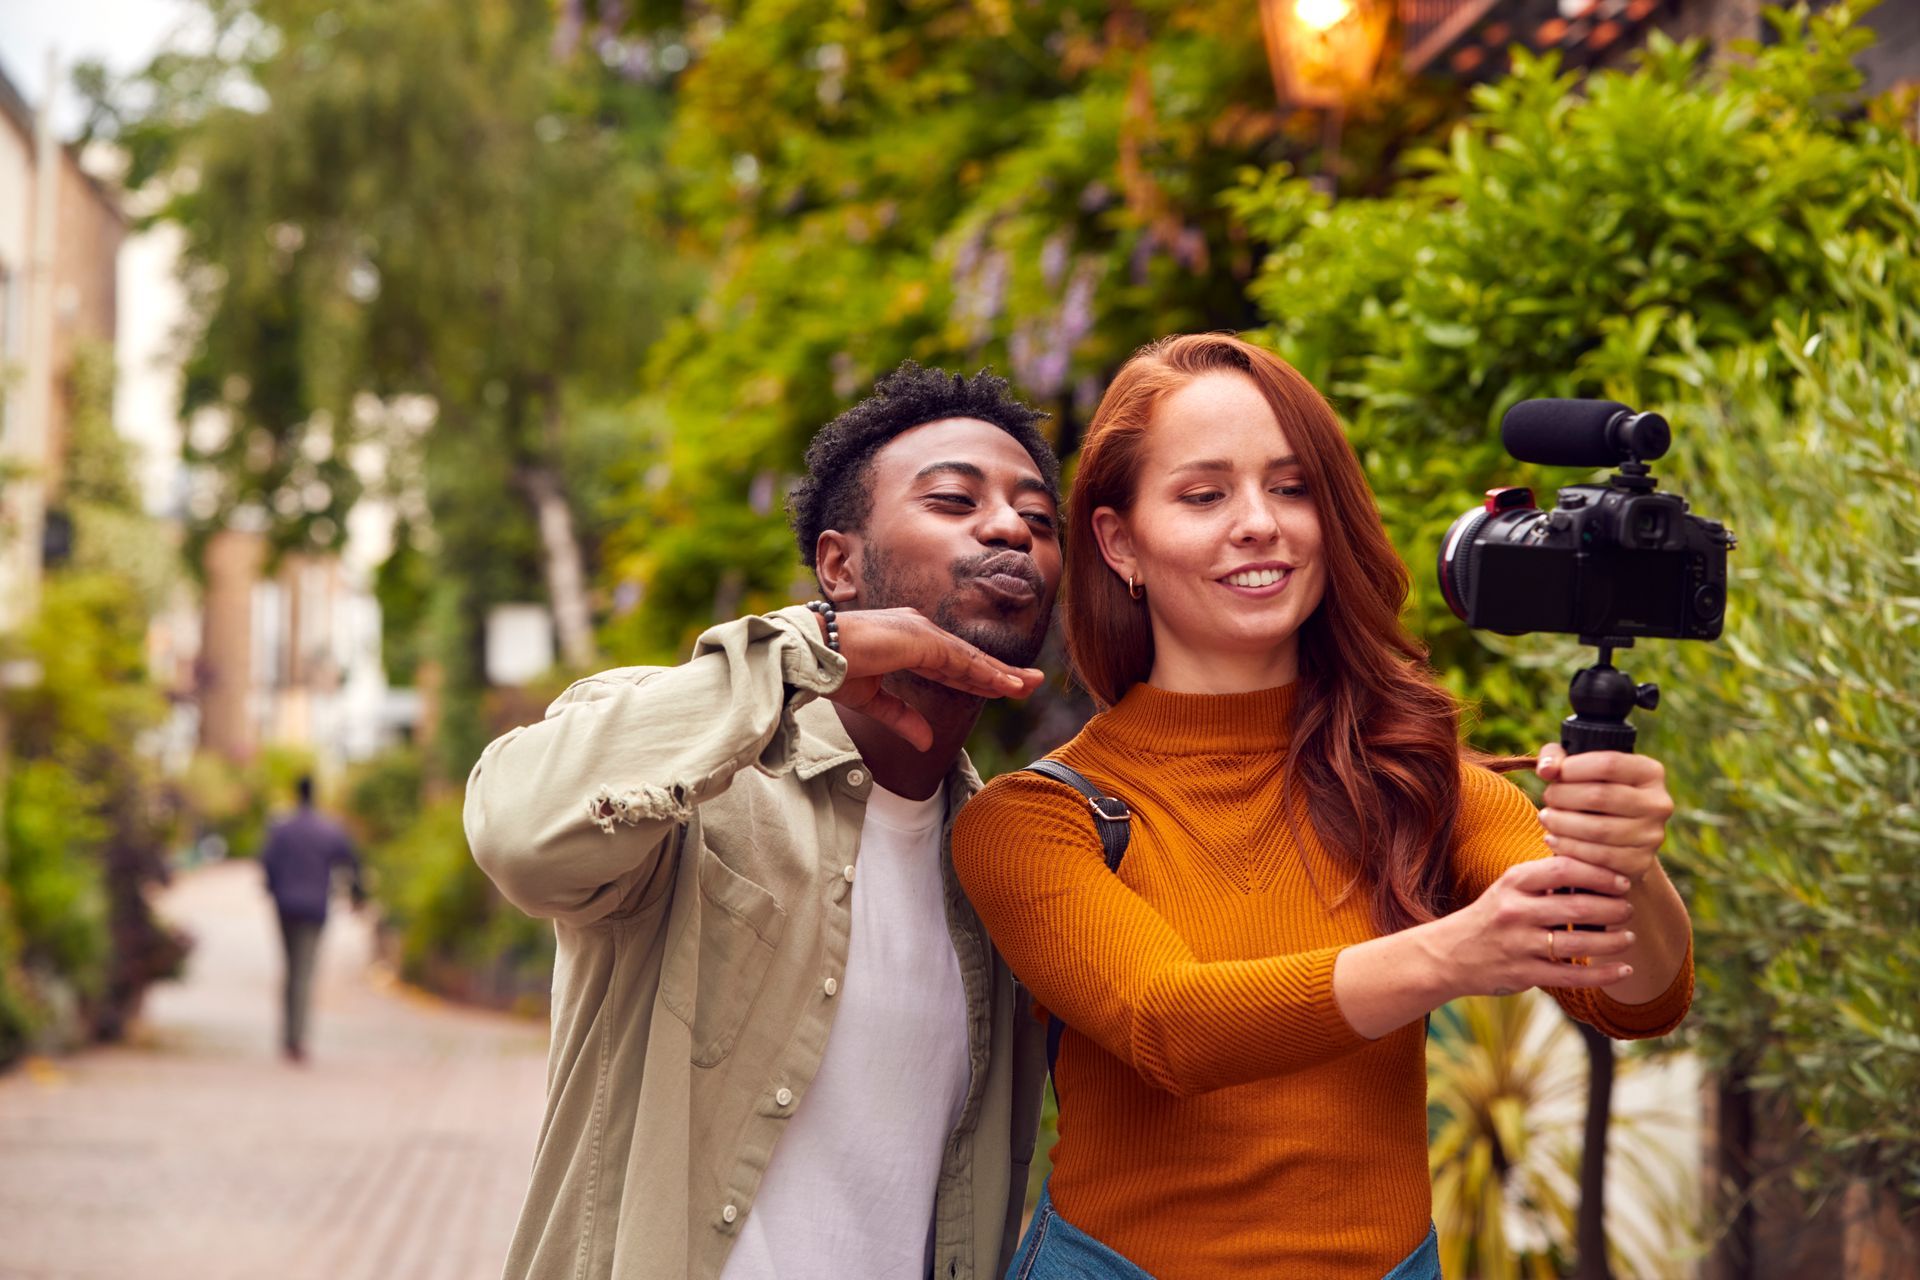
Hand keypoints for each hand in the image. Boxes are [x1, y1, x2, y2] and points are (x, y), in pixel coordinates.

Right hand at [822, 607, 1044, 750]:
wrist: (810, 655)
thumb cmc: (832, 671)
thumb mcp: (873, 701)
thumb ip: (902, 718)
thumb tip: (927, 742)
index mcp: (907, 642)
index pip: (952, 664)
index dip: (980, 678)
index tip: (1005, 689)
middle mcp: (918, 631)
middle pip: (968, 659)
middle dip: (1001, 672)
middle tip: (1032, 683)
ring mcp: (920, 632)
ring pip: (971, 658)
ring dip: (1001, 673)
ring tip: (1030, 686)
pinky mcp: (920, 639)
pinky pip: (961, 660)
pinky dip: (986, 673)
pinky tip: (1006, 684)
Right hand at [1435, 855, 1638, 997]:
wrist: (1447, 955)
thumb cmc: (1489, 917)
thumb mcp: (1507, 888)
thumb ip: (1544, 878)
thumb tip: (1595, 866)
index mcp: (1513, 883)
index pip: (1565, 870)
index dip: (1600, 874)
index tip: (1622, 881)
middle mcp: (1515, 912)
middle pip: (1578, 907)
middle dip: (1614, 908)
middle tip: (1628, 909)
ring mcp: (1519, 945)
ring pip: (1580, 942)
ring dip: (1614, 940)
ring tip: (1629, 936)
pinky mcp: (1524, 974)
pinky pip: (1573, 975)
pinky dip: (1604, 974)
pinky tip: (1624, 970)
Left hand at [1536, 745, 1673, 885]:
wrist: (1615, 840)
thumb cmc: (1591, 792)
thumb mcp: (1578, 768)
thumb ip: (1556, 757)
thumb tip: (1546, 769)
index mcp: (1649, 772)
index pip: (1608, 763)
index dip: (1572, 768)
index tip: (1551, 775)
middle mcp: (1658, 803)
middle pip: (1600, 796)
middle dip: (1563, 797)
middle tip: (1547, 799)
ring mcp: (1652, 835)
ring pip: (1598, 829)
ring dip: (1562, 824)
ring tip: (1546, 818)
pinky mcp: (1640, 862)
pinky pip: (1599, 856)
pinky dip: (1569, 848)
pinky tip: (1554, 840)